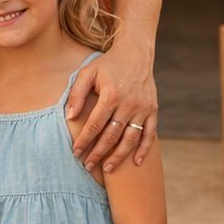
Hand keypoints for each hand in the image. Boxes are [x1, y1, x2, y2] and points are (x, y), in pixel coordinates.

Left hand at [66, 40, 157, 172]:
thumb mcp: (87, 72)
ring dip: (119, 156)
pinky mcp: (153, 110)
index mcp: (111, 94)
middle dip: (98, 153)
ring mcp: (143, 108)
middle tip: (87, 166)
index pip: (95, 124)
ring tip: (107, 169)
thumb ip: (77, 93)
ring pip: (130, 139)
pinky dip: (144, 149)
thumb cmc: (107, 64)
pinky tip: (135, 162)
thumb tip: (70, 117)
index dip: (84, 140)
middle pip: (111, 136)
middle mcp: (129, 103)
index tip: (75, 152)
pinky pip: (149, 134)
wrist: (136, 54)